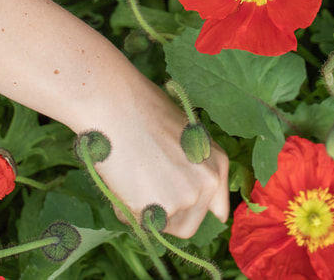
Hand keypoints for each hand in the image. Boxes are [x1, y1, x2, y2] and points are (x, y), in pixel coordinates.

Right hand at [84, 78, 228, 237]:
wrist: (116, 107)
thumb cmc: (144, 110)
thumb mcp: (183, 134)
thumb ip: (192, 165)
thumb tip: (189, 195)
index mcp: (217, 164)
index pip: (216, 209)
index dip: (197, 212)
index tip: (186, 215)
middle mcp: (206, 185)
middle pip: (187, 225)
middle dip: (166, 217)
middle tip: (145, 191)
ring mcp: (182, 199)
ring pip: (160, 224)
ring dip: (145, 212)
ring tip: (131, 176)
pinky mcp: (155, 210)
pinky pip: (137, 220)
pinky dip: (125, 208)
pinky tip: (120, 178)